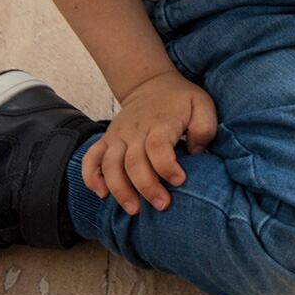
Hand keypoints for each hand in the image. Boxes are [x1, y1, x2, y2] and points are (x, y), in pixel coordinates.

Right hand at [81, 70, 217, 214]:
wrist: (151, 85)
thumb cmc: (180, 100)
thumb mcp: (202, 105)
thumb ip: (204, 127)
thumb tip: (196, 151)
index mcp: (160, 122)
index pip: (157, 146)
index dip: (166, 166)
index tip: (180, 181)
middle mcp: (135, 130)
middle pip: (133, 162)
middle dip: (146, 187)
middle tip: (162, 205)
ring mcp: (117, 136)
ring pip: (110, 165)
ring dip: (120, 189)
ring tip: (134, 209)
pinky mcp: (106, 140)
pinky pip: (90, 158)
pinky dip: (91, 177)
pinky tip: (101, 194)